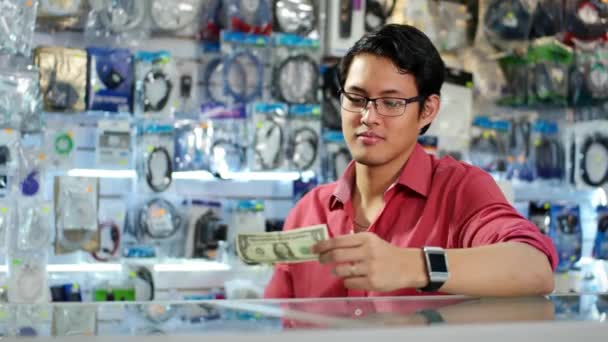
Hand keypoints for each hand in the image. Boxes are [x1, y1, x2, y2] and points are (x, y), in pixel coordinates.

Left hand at [312, 232, 427, 291]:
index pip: (338, 241)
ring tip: (337, 270)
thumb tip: (328, 245)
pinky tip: (351, 278)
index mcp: (365, 239)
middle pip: (336, 255)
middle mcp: (367, 252)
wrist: (407, 266)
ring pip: (341, 271)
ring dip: (335, 271)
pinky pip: (349, 283)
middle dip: (324, 258)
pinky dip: (346, 281)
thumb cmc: (385, 252)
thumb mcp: (371, 240)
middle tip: (321, 260)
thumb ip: (353, 242)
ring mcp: (369, 268)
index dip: (323, 245)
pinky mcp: (372, 282)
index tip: (314, 248)